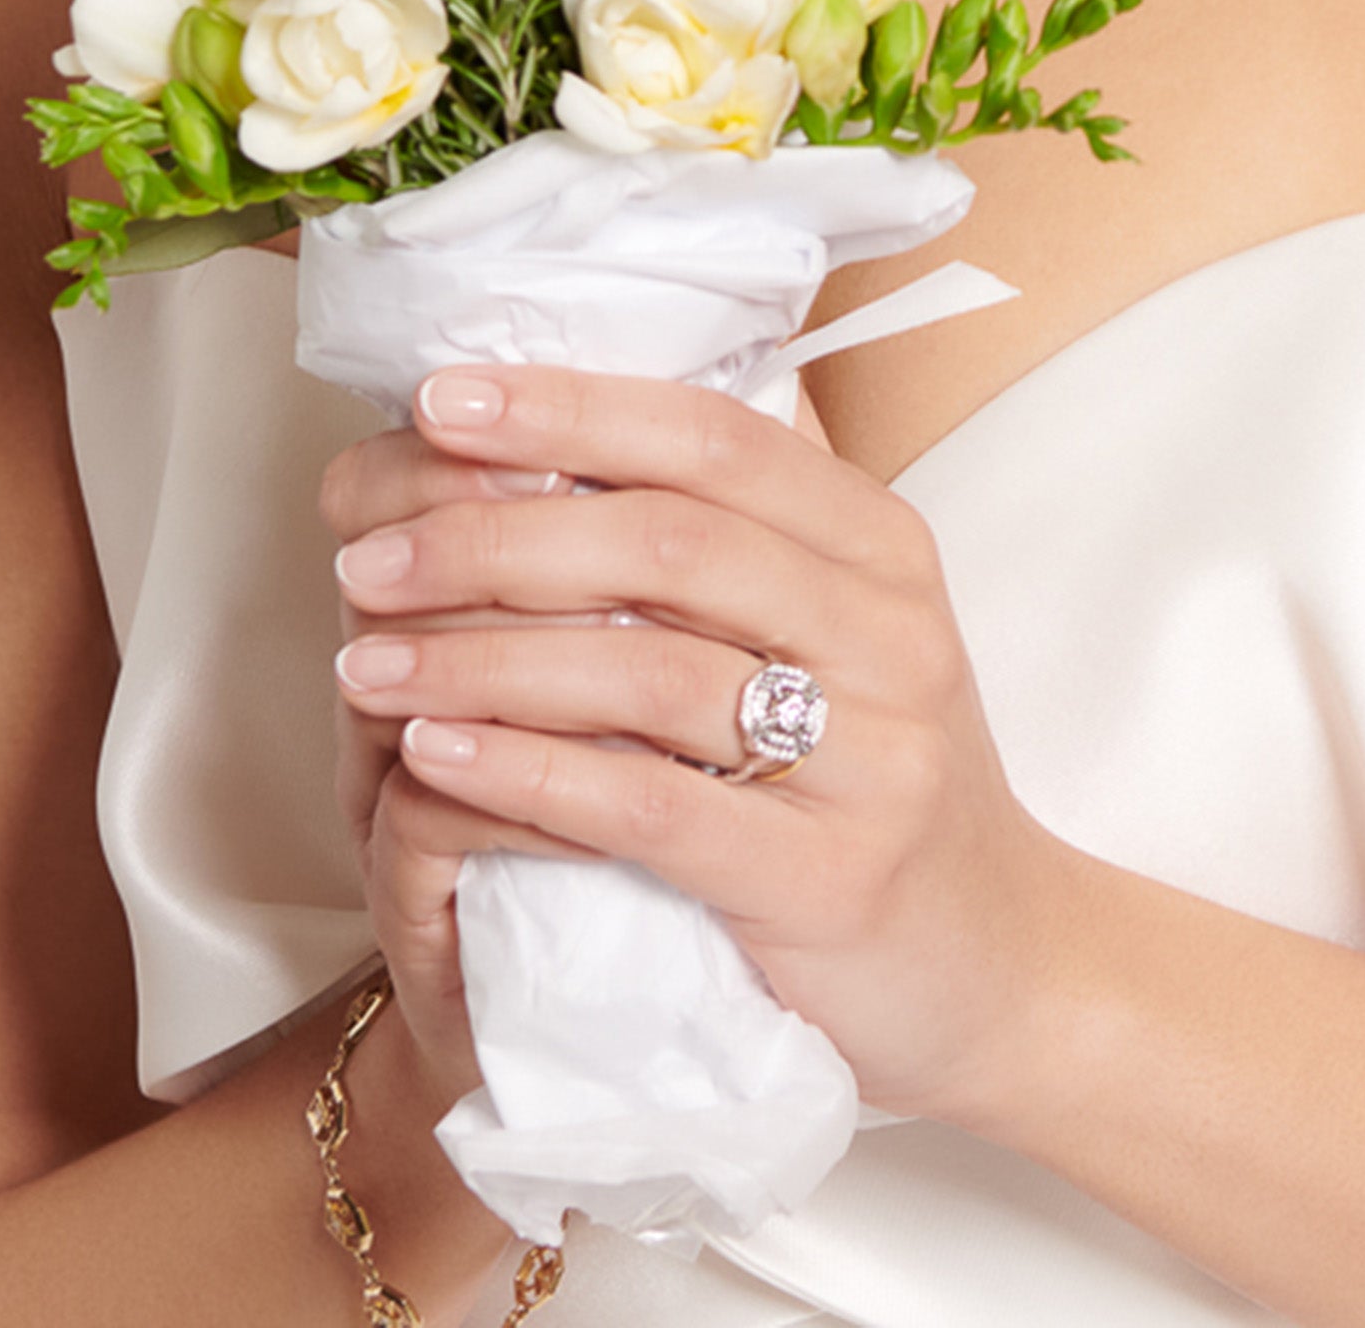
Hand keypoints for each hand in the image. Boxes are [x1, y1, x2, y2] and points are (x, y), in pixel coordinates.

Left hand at [322, 364, 1084, 1126]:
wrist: (997, 964)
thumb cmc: (873, 771)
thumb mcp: (839, 623)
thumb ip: (733, 530)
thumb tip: (568, 411)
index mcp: (880, 543)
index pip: (714, 435)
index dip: (568, 408)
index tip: (435, 402)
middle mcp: (889, 632)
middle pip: (668, 543)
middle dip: (495, 537)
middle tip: (367, 558)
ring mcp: (873, 758)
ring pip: (648, 672)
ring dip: (482, 660)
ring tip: (368, 662)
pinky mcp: (829, 878)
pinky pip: (652, 807)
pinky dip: (527, 772)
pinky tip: (431, 755)